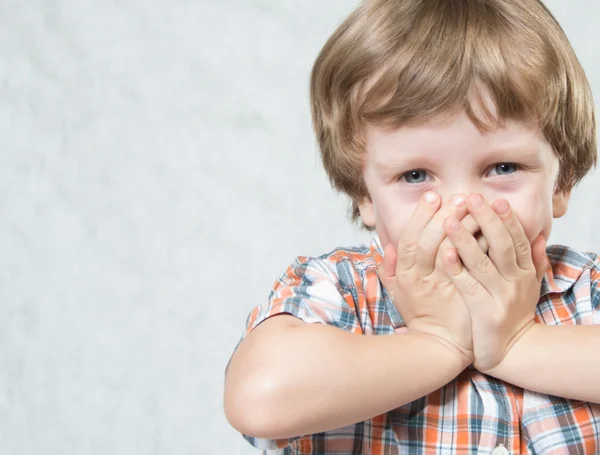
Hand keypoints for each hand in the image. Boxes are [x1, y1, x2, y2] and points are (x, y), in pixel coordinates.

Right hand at [377, 192, 476, 362]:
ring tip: (476, 207)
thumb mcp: (397, 294)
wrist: (441, 347)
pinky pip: (473, 267)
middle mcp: (423, 280)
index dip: (420, 217)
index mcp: (406, 276)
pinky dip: (481, 247)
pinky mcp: (466, 295)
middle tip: (458, 196)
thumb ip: (389, 270)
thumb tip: (386, 246)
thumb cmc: (420, 316)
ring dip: (465, 227)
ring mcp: (445, 288)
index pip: (410, 240)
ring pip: (453, 251)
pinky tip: (491, 231)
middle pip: (430, 242)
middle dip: (444, 216)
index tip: (432, 196)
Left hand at [441, 194, 546, 371]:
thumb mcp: (529, 286)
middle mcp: (516, 282)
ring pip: (482, 263)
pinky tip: (445, 254)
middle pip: (501, 245)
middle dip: (486, 220)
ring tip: (450, 220)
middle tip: (471, 198)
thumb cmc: (514, 313)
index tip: (495, 200)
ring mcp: (502, 297)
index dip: (507, 220)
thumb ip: (535, 260)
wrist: (513, 352)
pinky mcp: (486, 312)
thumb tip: (539, 235)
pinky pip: (469, 287)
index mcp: (525, 272)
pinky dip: (457, 269)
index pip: (516, 239)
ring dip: (465, 239)